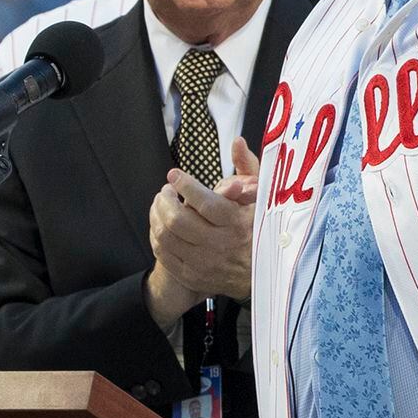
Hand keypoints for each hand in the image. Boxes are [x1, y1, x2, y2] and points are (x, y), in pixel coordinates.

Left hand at [146, 137, 258, 326]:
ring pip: (166, 237)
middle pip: (178, 221)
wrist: (258, 274)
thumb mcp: (260, 197)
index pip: (205, 203)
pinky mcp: (192, 276)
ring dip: (156, 215)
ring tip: (161, 204)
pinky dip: (156, 235)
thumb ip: (247, 168)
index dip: (185, 185)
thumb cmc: (257, 227)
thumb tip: (237, 142)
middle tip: (166, 190)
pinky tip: (161, 224)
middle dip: (165, 200)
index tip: (175, 174)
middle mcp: (220, 245)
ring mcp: (204, 263)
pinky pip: (163, 253)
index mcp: (237, 224)